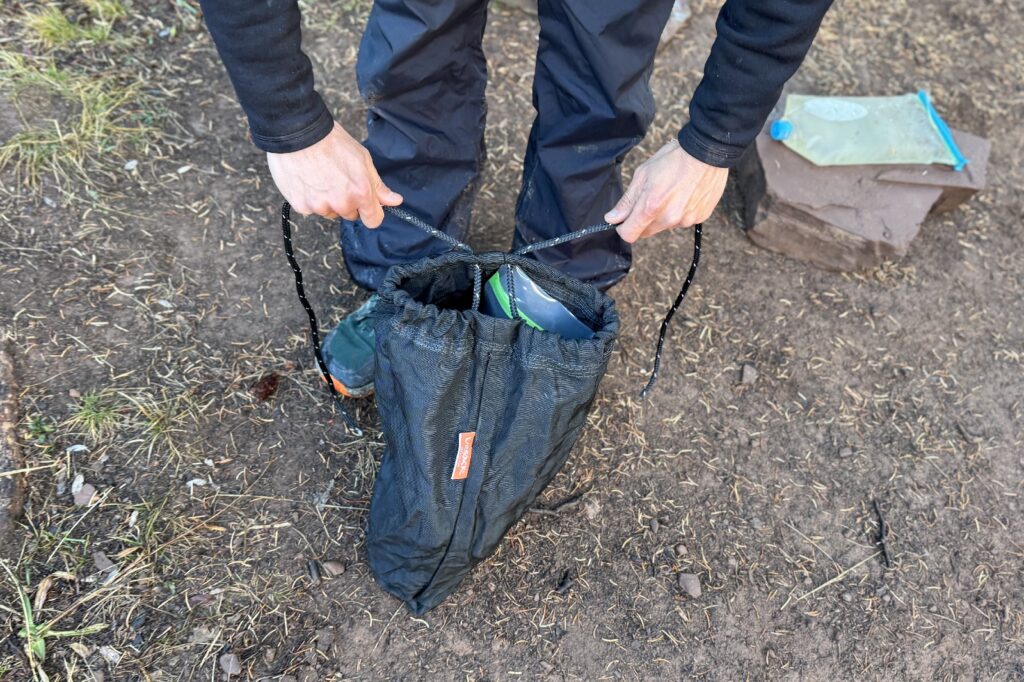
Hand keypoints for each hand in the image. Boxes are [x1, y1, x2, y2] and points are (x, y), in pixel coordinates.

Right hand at [267, 122, 401, 226]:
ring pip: (330, 212)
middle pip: (350, 215)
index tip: (367, 204)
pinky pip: (310, 209)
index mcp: (361, 193)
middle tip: (338, 180)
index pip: (373, 221)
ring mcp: (320, 206)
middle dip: (348, 202)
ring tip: (320, 177)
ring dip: (328, 201)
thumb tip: (395, 201)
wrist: (299, 133)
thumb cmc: (332, 142)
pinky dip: (310, 198)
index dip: (372, 211)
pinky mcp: (301, 206)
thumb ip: (378, 185)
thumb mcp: (363, 159)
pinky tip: (307, 179)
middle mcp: (341, 204)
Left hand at [605, 142, 727, 242]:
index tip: (624, 220)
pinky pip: (683, 221)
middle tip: (651, 198)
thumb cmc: (673, 158)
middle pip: (647, 232)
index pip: (630, 235)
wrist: (708, 151)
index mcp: (651, 207)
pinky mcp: (700, 217)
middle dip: (643, 221)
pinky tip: (685, 194)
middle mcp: (669, 218)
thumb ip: (627, 201)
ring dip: (663, 216)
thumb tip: (612, 218)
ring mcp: (686, 219)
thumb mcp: (643, 174)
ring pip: (666, 226)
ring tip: (672, 192)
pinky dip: (681, 212)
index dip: (624, 228)